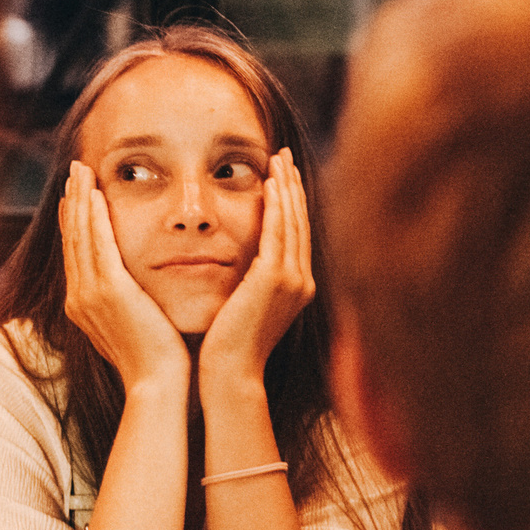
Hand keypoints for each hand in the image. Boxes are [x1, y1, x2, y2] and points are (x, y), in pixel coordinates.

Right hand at [62, 161, 188, 389]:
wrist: (159, 385)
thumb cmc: (157, 361)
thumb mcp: (136, 327)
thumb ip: (130, 304)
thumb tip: (138, 292)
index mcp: (83, 306)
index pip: (75, 253)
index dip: (75, 221)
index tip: (77, 195)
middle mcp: (79, 297)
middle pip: (71, 238)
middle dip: (73, 202)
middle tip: (75, 172)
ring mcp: (90, 293)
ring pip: (81, 235)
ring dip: (80, 199)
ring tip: (82, 171)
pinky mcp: (110, 290)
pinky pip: (98, 242)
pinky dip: (95, 215)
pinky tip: (97, 192)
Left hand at [197, 151, 315, 385]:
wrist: (230, 374)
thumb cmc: (228, 346)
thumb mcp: (245, 307)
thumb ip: (250, 282)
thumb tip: (242, 264)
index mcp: (297, 287)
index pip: (296, 233)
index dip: (292, 201)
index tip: (283, 174)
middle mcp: (301, 281)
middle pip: (300, 221)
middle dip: (293, 185)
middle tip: (283, 155)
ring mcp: (292, 280)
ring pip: (292, 222)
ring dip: (286, 187)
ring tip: (278, 159)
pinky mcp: (274, 280)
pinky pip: (277, 233)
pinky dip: (276, 206)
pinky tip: (269, 184)